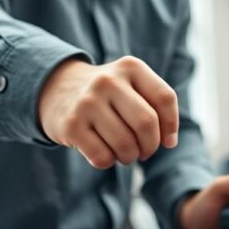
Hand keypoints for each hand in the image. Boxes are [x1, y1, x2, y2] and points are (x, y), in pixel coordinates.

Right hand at [38, 56, 178, 168]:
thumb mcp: (133, 86)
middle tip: (144, 151)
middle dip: (151, 146)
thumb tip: (169, 142)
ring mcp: (87, 102)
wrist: (57, 90)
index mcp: (130, 67)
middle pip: (147, 123)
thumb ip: (156, 107)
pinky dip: (109, 161)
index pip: (165, 98)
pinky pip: (103, 157)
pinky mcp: (71, 125)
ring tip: (125, 153)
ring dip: (130, 157)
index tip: (168, 141)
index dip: (171, 126)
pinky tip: (104, 152)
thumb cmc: (108, 96)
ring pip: (126, 145)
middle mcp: (108, 81)